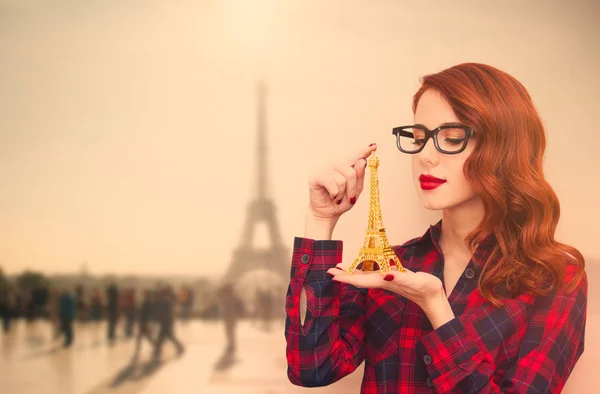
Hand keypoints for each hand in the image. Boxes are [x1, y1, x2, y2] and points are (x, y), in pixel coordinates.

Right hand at [307, 143, 376, 220]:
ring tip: (337, 196)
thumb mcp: (356, 191)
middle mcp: (334, 163)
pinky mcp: (316, 175)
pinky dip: (335, 195)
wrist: (327, 213)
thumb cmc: (341, 201)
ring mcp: (324, 168)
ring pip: (342, 180)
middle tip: (349, 197)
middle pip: (351, 171)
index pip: (356, 156)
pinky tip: (330, 196)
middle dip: (352, 188)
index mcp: (345, 165)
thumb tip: (362, 161)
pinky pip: (333, 186)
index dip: (363, 151)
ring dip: (342, 193)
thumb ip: (360, 177)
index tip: (373, 146)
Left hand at [326, 264, 443, 309]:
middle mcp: (383, 282)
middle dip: (344, 275)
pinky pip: (372, 274)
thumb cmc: (426, 288)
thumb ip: (401, 277)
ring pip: (364, 277)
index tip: (333, 274)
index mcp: (385, 281)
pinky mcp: (392, 278)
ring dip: (351, 273)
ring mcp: (387, 281)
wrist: (434, 297)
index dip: (346, 277)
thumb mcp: (415, 280)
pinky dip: (363, 271)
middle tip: (329, 270)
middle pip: (359, 279)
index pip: (361, 280)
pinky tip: (360, 268)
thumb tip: (386, 274)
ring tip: (340, 268)